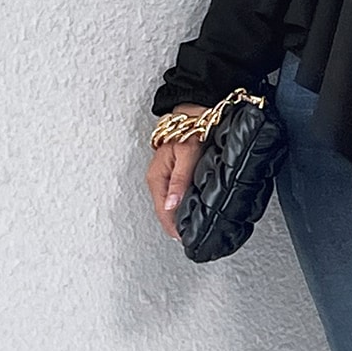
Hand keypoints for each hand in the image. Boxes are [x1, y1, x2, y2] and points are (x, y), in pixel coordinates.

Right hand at [146, 104, 207, 240]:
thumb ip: (180, 180)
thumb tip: (172, 205)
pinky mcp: (174, 172)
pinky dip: (183, 204)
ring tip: (192, 230)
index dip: (174, 228)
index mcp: (157, 177)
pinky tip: (191, 210)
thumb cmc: (190, 127)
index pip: (163, 212)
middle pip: (165, 211)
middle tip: (192, 240)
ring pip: (170, 204)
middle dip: (177, 226)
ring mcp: (165, 176)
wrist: (194, 109)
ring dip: (179, 216)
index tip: (186, 241)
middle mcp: (159, 179)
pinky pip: (176, 194)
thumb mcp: (186, 154)